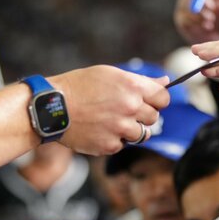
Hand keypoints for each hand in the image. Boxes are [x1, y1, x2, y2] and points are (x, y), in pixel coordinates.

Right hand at [50, 66, 170, 154]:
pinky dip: (114, 140)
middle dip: (142, 115)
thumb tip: (166, 81)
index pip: (163, 98)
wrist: (52, 107)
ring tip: (111, 121)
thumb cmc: (79, 86)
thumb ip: (141, 80)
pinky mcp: (110, 145)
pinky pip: (123, 145)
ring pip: (142, 134)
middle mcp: (130, 107)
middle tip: (122, 111)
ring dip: (131, 130)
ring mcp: (121, 128)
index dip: (157, 100)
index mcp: (132, 86)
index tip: (148, 101)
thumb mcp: (110, 74)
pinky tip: (99, 129)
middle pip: (154, 117)